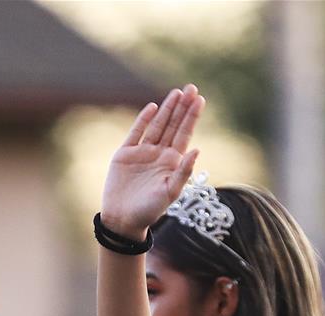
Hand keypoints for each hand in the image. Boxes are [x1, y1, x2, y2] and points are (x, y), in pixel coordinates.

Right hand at [100, 85, 204, 236]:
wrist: (123, 219)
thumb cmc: (149, 211)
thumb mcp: (170, 192)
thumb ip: (183, 171)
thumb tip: (197, 149)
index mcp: (172, 164)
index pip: (185, 135)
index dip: (192, 117)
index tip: (201, 100)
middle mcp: (159, 155)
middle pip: (173, 126)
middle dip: (183, 108)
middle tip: (192, 88)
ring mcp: (143, 153)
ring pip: (157, 126)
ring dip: (167, 109)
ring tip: (178, 93)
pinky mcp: (125, 154)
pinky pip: (136, 132)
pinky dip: (144, 120)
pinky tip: (153, 107)